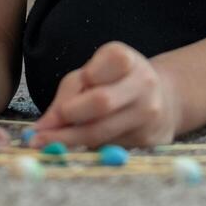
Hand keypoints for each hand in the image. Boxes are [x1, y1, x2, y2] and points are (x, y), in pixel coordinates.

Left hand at [31, 42, 182, 148]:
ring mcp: (149, 111)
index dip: (73, 92)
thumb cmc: (115, 82)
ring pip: (102, 132)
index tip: (60, 107)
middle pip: (101, 102)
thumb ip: (68, 94)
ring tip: (47, 144)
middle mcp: (143, 82)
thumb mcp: (92, 74)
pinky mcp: (149, 138)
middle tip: (41, 135)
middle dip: (68, 120)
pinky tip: (77, 146)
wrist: (164, 99)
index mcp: (126, 58)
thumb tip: (42, 128)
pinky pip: (109, 146)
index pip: (94, 73)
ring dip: (69, 140)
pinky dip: (87, 147)